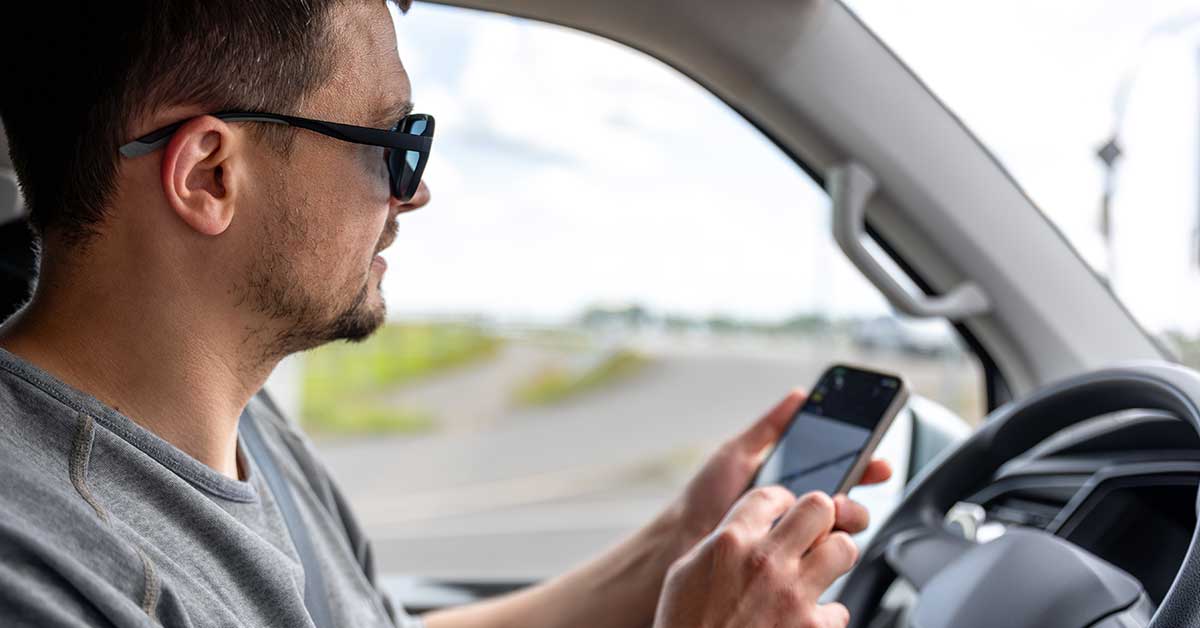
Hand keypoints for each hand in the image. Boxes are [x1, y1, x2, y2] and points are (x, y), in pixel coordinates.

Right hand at [653, 487, 857, 627]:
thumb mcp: (684, 574)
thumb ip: (717, 544)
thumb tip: (741, 529)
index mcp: (730, 542)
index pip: (771, 495)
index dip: (782, 499)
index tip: (785, 508)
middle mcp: (765, 561)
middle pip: (818, 508)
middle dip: (819, 518)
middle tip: (813, 532)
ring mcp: (793, 594)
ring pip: (844, 548)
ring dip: (834, 558)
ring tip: (820, 569)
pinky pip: (839, 609)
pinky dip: (826, 616)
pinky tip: (807, 620)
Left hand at [665, 389, 891, 553]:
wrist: (682, 538)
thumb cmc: (705, 496)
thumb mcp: (739, 453)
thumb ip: (770, 427)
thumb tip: (801, 395)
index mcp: (793, 482)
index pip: (840, 470)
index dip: (864, 463)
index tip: (877, 458)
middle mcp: (800, 511)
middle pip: (851, 498)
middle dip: (862, 490)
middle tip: (856, 482)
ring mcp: (799, 538)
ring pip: (844, 528)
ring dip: (850, 515)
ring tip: (835, 508)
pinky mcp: (793, 564)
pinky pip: (825, 557)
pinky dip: (831, 544)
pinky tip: (820, 535)